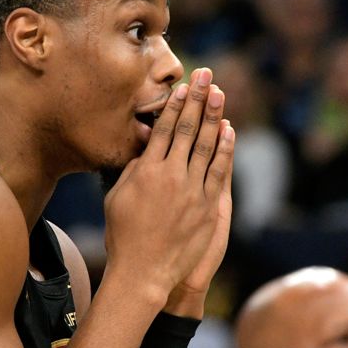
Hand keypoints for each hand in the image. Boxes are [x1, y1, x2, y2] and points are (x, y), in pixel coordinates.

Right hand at [103, 68, 233, 300]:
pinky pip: (219, 172)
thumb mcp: (118, 196)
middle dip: (198, 99)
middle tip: (206, 75)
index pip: (165, 129)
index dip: (175, 105)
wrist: (143, 272)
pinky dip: (225, 149)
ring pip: (207, 146)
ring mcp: (192, 192)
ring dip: (214, 117)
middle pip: (188, 129)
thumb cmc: (124, 235)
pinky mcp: (207, 208)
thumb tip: (148, 145)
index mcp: (147, 171)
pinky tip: (229, 131)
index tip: (183, 86)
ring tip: (220, 94)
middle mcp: (171, 177)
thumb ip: (134, 169)